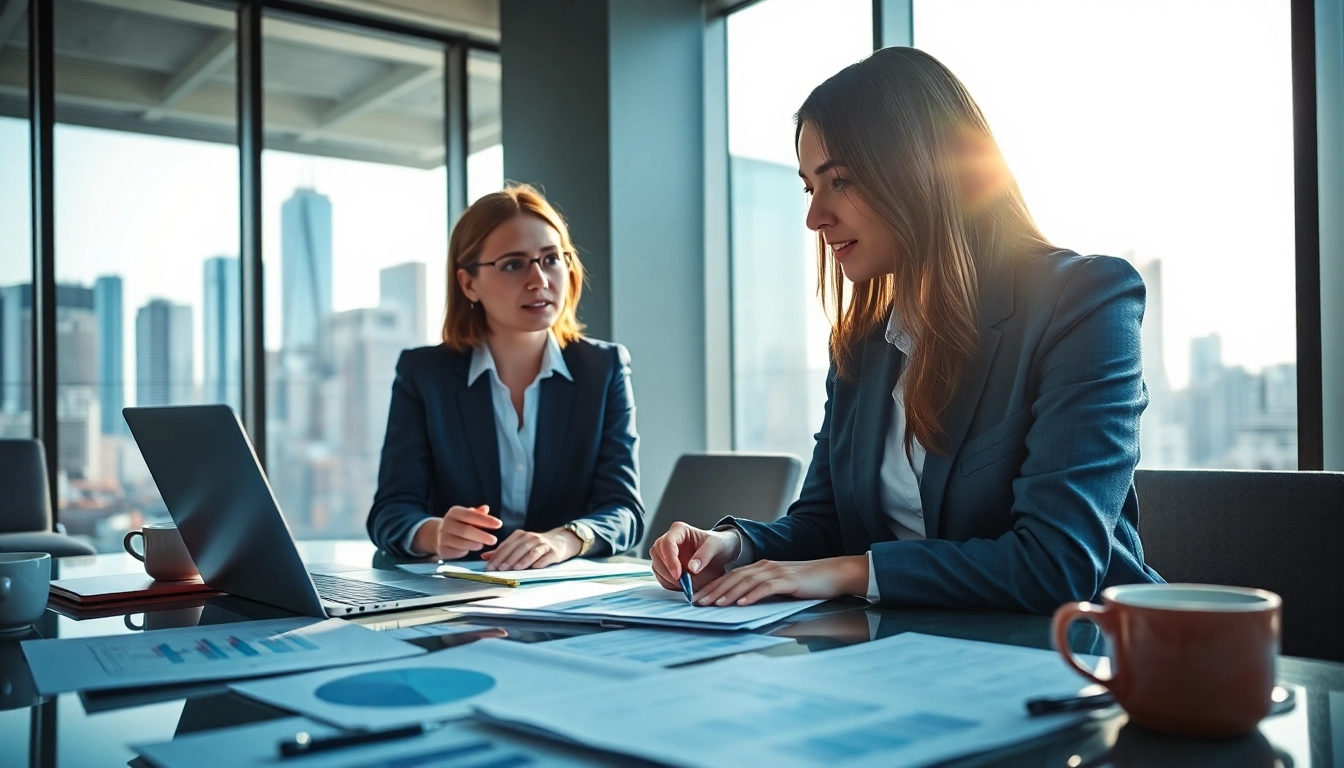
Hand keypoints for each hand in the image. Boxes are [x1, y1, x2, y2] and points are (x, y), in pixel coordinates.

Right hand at [413, 505, 501, 559]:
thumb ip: (478, 514)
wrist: (439, 535)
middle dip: (482, 536)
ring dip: (475, 545)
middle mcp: (446, 524)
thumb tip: (486, 509)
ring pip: (462, 543)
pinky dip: (467, 551)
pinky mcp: (442, 550)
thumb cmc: (460, 524)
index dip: (485, 520)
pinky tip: (472, 549)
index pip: (470, 515)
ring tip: (483, 545)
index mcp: (454, 512)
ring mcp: (442, 538)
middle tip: (494, 540)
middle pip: (466, 530)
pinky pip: (458, 552)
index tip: (499, 524)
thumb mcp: (468, 516)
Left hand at [481, 527, 580, 570]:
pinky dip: (540, 562)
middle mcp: (531, 538)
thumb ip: (503, 551)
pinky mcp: (553, 551)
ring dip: (522, 560)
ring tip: (515, 568)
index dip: (497, 556)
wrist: (561, 540)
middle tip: (500, 568)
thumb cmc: (536, 545)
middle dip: (508, 558)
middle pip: (518, 548)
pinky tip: (534, 567)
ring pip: (531, 551)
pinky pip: (545, 556)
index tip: (489, 566)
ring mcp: (543, 544)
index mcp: (520, 535)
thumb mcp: (519, 545)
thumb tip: (485, 557)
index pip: (506, 545)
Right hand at [649, 522, 740, 592]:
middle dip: (668, 572)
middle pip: (657, 555)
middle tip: (684, 584)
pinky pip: (662, 578)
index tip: (678, 574)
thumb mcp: (717, 546)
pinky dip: (670, 585)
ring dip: (669, 580)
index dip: (670, 559)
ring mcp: (666, 555)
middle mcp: (669, 541)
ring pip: (657, 567)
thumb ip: (705, 555)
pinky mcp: (667, 567)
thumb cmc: (719, 544)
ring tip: (688, 585)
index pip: (667, 543)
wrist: (722, 554)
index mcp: (679, 531)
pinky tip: (684, 586)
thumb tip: (692, 568)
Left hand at [692, 556, 868, 606]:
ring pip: (747, 581)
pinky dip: (753, 595)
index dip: (714, 587)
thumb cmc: (807, 583)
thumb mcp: (780, 586)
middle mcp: (766, 566)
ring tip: (716, 604)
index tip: (699, 598)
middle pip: (734, 578)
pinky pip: (767, 587)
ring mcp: (777, 572)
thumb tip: (742, 605)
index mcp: (761, 567)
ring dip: (729, 593)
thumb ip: (762, 591)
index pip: (732, 576)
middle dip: (715, 591)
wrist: (833, 573)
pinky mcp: (789, 580)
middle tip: (699, 603)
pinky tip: (743, 603)